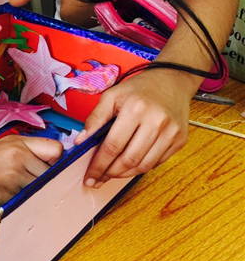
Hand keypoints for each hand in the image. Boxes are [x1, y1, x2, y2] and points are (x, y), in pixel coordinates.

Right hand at [0, 135, 62, 207]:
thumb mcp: (3, 148)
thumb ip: (29, 153)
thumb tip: (56, 165)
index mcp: (19, 142)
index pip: (57, 149)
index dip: (57, 162)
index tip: (51, 170)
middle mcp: (19, 155)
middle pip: (55, 172)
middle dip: (49, 182)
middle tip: (34, 187)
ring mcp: (15, 174)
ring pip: (45, 188)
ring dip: (39, 195)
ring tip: (21, 194)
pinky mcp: (9, 193)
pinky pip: (30, 200)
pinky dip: (26, 203)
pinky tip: (12, 201)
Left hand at [77, 69, 191, 186]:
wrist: (171, 81)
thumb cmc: (138, 89)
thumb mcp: (111, 95)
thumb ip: (95, 118)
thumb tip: (80, 141)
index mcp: (136, 109)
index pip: (113, 145)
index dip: (99, 164)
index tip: (89, 176)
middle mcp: (156, 122)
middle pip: (129, 159)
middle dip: (110, 173)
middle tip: (98, 179)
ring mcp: (171, 133)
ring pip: (144, 165)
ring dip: (124, 174)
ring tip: (111, 173)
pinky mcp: (179, 140)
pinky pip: (156, 163)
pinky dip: (140, 167)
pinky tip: (129, 165)